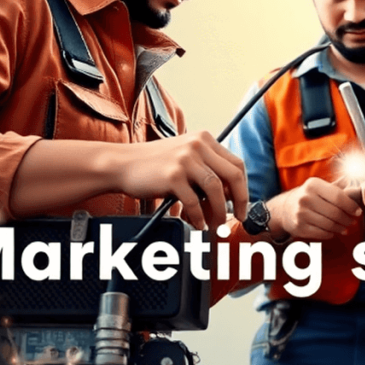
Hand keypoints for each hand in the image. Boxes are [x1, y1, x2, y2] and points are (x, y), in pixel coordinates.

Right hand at [115, 130, 246, 231]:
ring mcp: (185, 160)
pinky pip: (194, 201)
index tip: (242, 204)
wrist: (121, 164)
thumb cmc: (154, 165)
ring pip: (216, 190)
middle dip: (240, 200)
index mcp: (205, 139)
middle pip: (233, 175)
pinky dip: (198, 216)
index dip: (243, 187)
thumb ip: (206, 169)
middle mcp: (198, 145)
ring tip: (215, 225)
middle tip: (239, 218)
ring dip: (219, 212)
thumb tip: (230, 197)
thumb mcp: (184, 158)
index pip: (236, 164)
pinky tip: (197, 224)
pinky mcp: (172, 176)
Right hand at [266, 177, 362, 240]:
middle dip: (348, 219)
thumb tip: (358, 179)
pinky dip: (331, 233)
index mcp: (313, 184)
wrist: (285, 208)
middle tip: (354, 221)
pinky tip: (335, 231)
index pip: (338, 196)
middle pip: (335, 212)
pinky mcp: (299, 227)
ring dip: (341, 227)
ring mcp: (301, 214)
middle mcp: (305, 198)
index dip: (351, 205)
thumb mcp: (320, 186)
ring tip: (347, 227)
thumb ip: (338, 185)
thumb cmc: (309, 195)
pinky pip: (321, 233)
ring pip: (329, 224)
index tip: (358, 211)